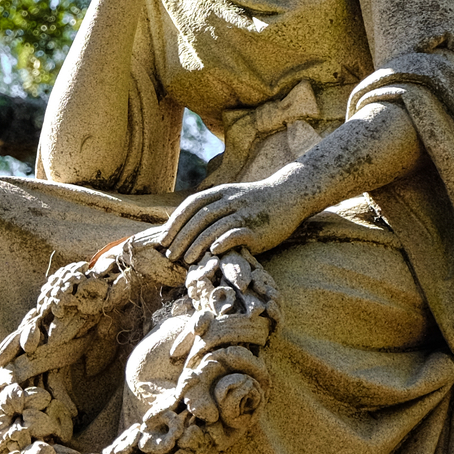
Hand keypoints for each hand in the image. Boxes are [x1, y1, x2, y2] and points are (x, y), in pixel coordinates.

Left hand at [156, 172, 315, 263]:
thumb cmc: (257, 202)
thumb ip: (212, 208)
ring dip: (197, 244)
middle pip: (199, 218)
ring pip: (214, 226)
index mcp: (220, 192)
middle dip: (181, 237)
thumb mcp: (232, 197)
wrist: (290, 195)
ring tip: (186, 260)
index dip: (175, 222)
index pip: (191, 205)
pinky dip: (224, 241)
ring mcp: (244, 212)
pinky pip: (237, 232)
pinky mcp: (258, 226)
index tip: (162, 239)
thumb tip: (185, 227)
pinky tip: (213, 252)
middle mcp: (229, 200)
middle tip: (170, 255)